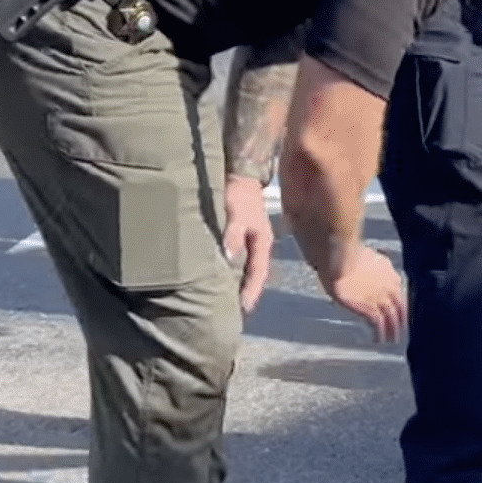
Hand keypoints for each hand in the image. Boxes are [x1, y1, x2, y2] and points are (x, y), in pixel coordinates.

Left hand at [219, 177, 275, 311]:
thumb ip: (232, 235)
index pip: (258, 273)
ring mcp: (250, 239)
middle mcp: (258, 243)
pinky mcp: (239, 233)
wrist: (240, 170)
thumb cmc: (239, 192)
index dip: (251, 292)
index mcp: (262, 242)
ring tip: (223, 297)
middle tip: (231, 311)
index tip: (243, 310)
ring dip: (236, 281)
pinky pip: (235, 256)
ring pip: (243, 266)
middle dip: (243, 292)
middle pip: (252, 274)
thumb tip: (228, 259)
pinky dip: (228, 268)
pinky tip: (218, 273)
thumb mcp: (237, 213)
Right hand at [320, 245, 407, 341]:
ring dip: (392, 330)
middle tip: (401, 330)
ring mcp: (381, 298)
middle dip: (401, 320)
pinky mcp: (369, 308)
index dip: (401, 305)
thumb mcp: (366, 258)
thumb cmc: (345, 254)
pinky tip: (379, 339)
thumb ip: (372, 267)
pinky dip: (380, 333)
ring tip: (391, 340)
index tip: (400, 312)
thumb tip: (369, 267)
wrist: (339, 257)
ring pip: (392, 318)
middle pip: (400, 308)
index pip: (401, 293)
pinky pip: (379, 324)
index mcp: (390, 273)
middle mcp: (390, 287)